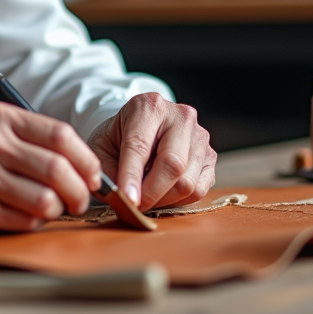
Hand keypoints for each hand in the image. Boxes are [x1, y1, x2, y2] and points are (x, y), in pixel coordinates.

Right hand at [0, 102, 100, 234]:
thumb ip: (30, 137)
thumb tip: (82, 164)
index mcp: (0, 119)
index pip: (61, 135)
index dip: (86, 159)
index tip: (93, 174)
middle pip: (58, 170)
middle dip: (80, 190)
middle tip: (81, 199)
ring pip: (45, 201)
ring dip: (58, 210)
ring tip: (54, 209)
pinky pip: (24, 221)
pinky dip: (35, 222)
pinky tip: (27, 216)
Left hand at [88, 93, 215, 211]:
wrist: (142, 128)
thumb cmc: (119, 137)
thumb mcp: (101, 147)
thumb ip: (106, 170)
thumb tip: (121, 196)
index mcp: (148, 107)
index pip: (140, 145)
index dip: (132, 176)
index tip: (127, 199)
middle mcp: (180, 117)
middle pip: (172, 164)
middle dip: (151, 193)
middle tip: (134, 206)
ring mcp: (200, 136)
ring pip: (187, 182)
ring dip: (163, 199)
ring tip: (146, 195)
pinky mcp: (210, 156)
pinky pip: (199, 190)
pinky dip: (179, 200)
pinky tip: (163, 192)